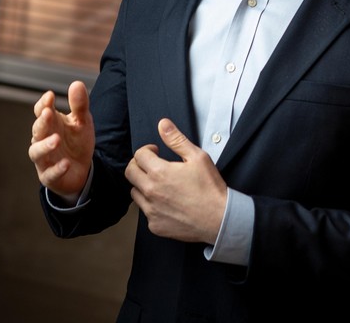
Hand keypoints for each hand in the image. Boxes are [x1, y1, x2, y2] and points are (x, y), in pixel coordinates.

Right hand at [28, 81, 94, 202]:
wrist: (81, 170)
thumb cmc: (77, 142)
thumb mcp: (82, 122)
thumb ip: (79, 105)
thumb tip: (77, 83)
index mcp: (51, 124)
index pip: (41, 111)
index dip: (43, 104)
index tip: (50, 96)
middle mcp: (43, 140)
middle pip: (37, 130)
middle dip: (42, 122)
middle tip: (48, 113)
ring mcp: (44, 159)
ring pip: (36, 152)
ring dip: (45, 145)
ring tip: (56, 139)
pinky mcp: (50, 176)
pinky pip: (50, 174)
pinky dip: (57, 169)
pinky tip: (65, 163)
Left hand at [125, 118, 227, 243]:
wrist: (219, 218)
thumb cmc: (210, 188)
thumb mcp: (197, 157)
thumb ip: (176, 139)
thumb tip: (163, 124)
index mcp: (159, 172)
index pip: (139, 155)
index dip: (147, 150)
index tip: (155, 152)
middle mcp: (150, 191)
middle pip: (130, 172)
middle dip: (139, 165)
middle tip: (152, 165)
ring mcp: (151, 210)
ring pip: (135, 193)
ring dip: (143, 185)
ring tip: (160, 184)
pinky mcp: (155, 225)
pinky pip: (145, 212)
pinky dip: (152, 205)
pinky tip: (167, 202)